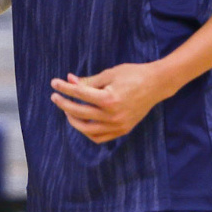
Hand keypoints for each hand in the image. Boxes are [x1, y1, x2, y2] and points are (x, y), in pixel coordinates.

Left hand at [49, 62, 169, 143]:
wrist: (156, 84)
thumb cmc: (133, 74)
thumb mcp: (109, 74)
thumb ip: (88, 81)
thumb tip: (68, 80)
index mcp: (109, 99)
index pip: (79, 94)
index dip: (64, 88)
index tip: (54, 83)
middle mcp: (113, 115)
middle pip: (79, 113)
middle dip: (64, 104)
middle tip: (56, 96)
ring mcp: (118, 125)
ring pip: (87, 130)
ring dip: (73, 120)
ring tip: (67, 110)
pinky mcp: (123, 130)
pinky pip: (100, 137)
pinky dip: (88, 132)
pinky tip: (82, 122)